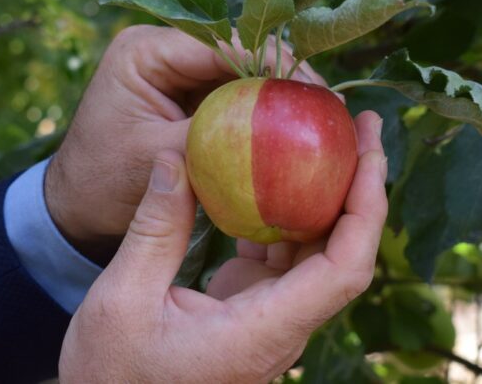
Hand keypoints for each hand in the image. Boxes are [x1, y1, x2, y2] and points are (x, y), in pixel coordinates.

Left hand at [44, 25, 324, 264]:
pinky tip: (291, 133)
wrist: (76, 208)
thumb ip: (213, 139)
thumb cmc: (102, 184)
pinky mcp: (186, 98)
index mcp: (145, 51)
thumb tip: (277, 132)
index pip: (223, 45)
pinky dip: (259, 117)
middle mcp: (163, 51)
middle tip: (328, 107)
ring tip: (318, 119)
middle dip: (283, 80)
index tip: (316, 91)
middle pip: (237, 54)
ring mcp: (176, 73)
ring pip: (240, 76)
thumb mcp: (158, 161)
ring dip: (275, 98)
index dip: (275, 64)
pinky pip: (231, 100)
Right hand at [57, 111, 386, 382]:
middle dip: (360, 186)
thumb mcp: (123, 298)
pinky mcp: (254, 310)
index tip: (368, 151)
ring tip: (327, 141)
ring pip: (319, 253)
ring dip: (328, 197)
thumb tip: (173, 157)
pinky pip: (286, 259)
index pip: (345, 268)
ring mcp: (271, 318)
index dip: (366, 206)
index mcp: (264, 330)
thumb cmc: (113, 374)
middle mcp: (282, 326)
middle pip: (345, 252)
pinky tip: (274, 181)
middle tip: (359, 124)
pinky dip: (287, 216)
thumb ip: (154, 228)